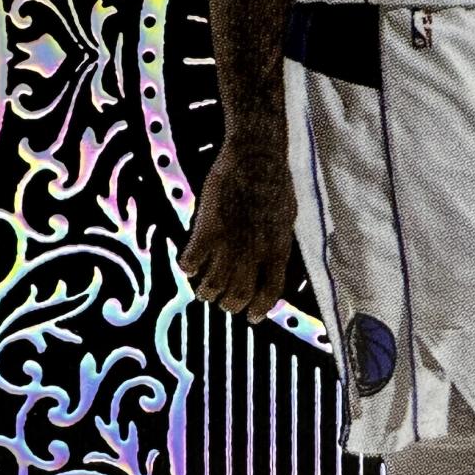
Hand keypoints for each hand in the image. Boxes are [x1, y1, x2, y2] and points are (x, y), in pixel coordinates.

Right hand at [179, 133, 295, 321]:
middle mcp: (253, 253)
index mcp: (277, 250)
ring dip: (206, 291)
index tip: (252, 317)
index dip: (260, 309)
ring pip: (212, 285)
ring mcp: (230, 243)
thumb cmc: (275, 182)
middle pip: (239, 296)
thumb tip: (274, 261)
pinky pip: (192, 261)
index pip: (271, 293)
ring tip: (203, 288)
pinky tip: (188, 264)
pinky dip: (188, 267)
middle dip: (229, 305)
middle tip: (223, 302)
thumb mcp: (287, 219)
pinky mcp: (208, 229)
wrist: (256, 156)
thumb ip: (278, 244)